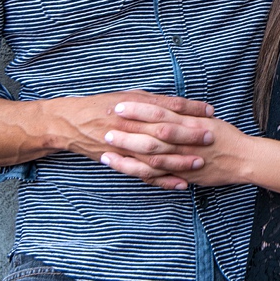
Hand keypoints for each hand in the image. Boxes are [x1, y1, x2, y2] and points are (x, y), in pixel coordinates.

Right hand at [0, 90, 214, 189]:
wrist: (68, 123)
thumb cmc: (102, 106)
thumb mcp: (128, 95)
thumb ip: (153, 101)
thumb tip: (181, 105)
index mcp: (131, 105)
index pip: (166, 106)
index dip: (189, 109)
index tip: (210, 110)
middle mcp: (127, 125)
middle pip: (162, 131)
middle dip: (187, 135)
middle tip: (210, 136)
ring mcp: (122, 146)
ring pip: (153, 156)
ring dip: (178, 161)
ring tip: (199, 162)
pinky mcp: (119, 162)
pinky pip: (142, 174)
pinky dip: (162, 180)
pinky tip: (180, 184)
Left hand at [102, 106, 248, 190]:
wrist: (243, 158)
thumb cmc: (225, 136)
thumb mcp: (205, 119)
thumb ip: (184, 113)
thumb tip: (164, 104)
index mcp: (188, 122)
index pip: (159, 113)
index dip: (138, 109)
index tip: (120, 105)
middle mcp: (184, 140)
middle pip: (151, 134)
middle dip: (127, 130)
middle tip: (106, 126)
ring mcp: (183, 159)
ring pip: (150, 156)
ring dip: (128, 152)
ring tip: (107, 148)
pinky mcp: (183, 174)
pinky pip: (158, 175)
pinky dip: (140, 172)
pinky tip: (124, 169)